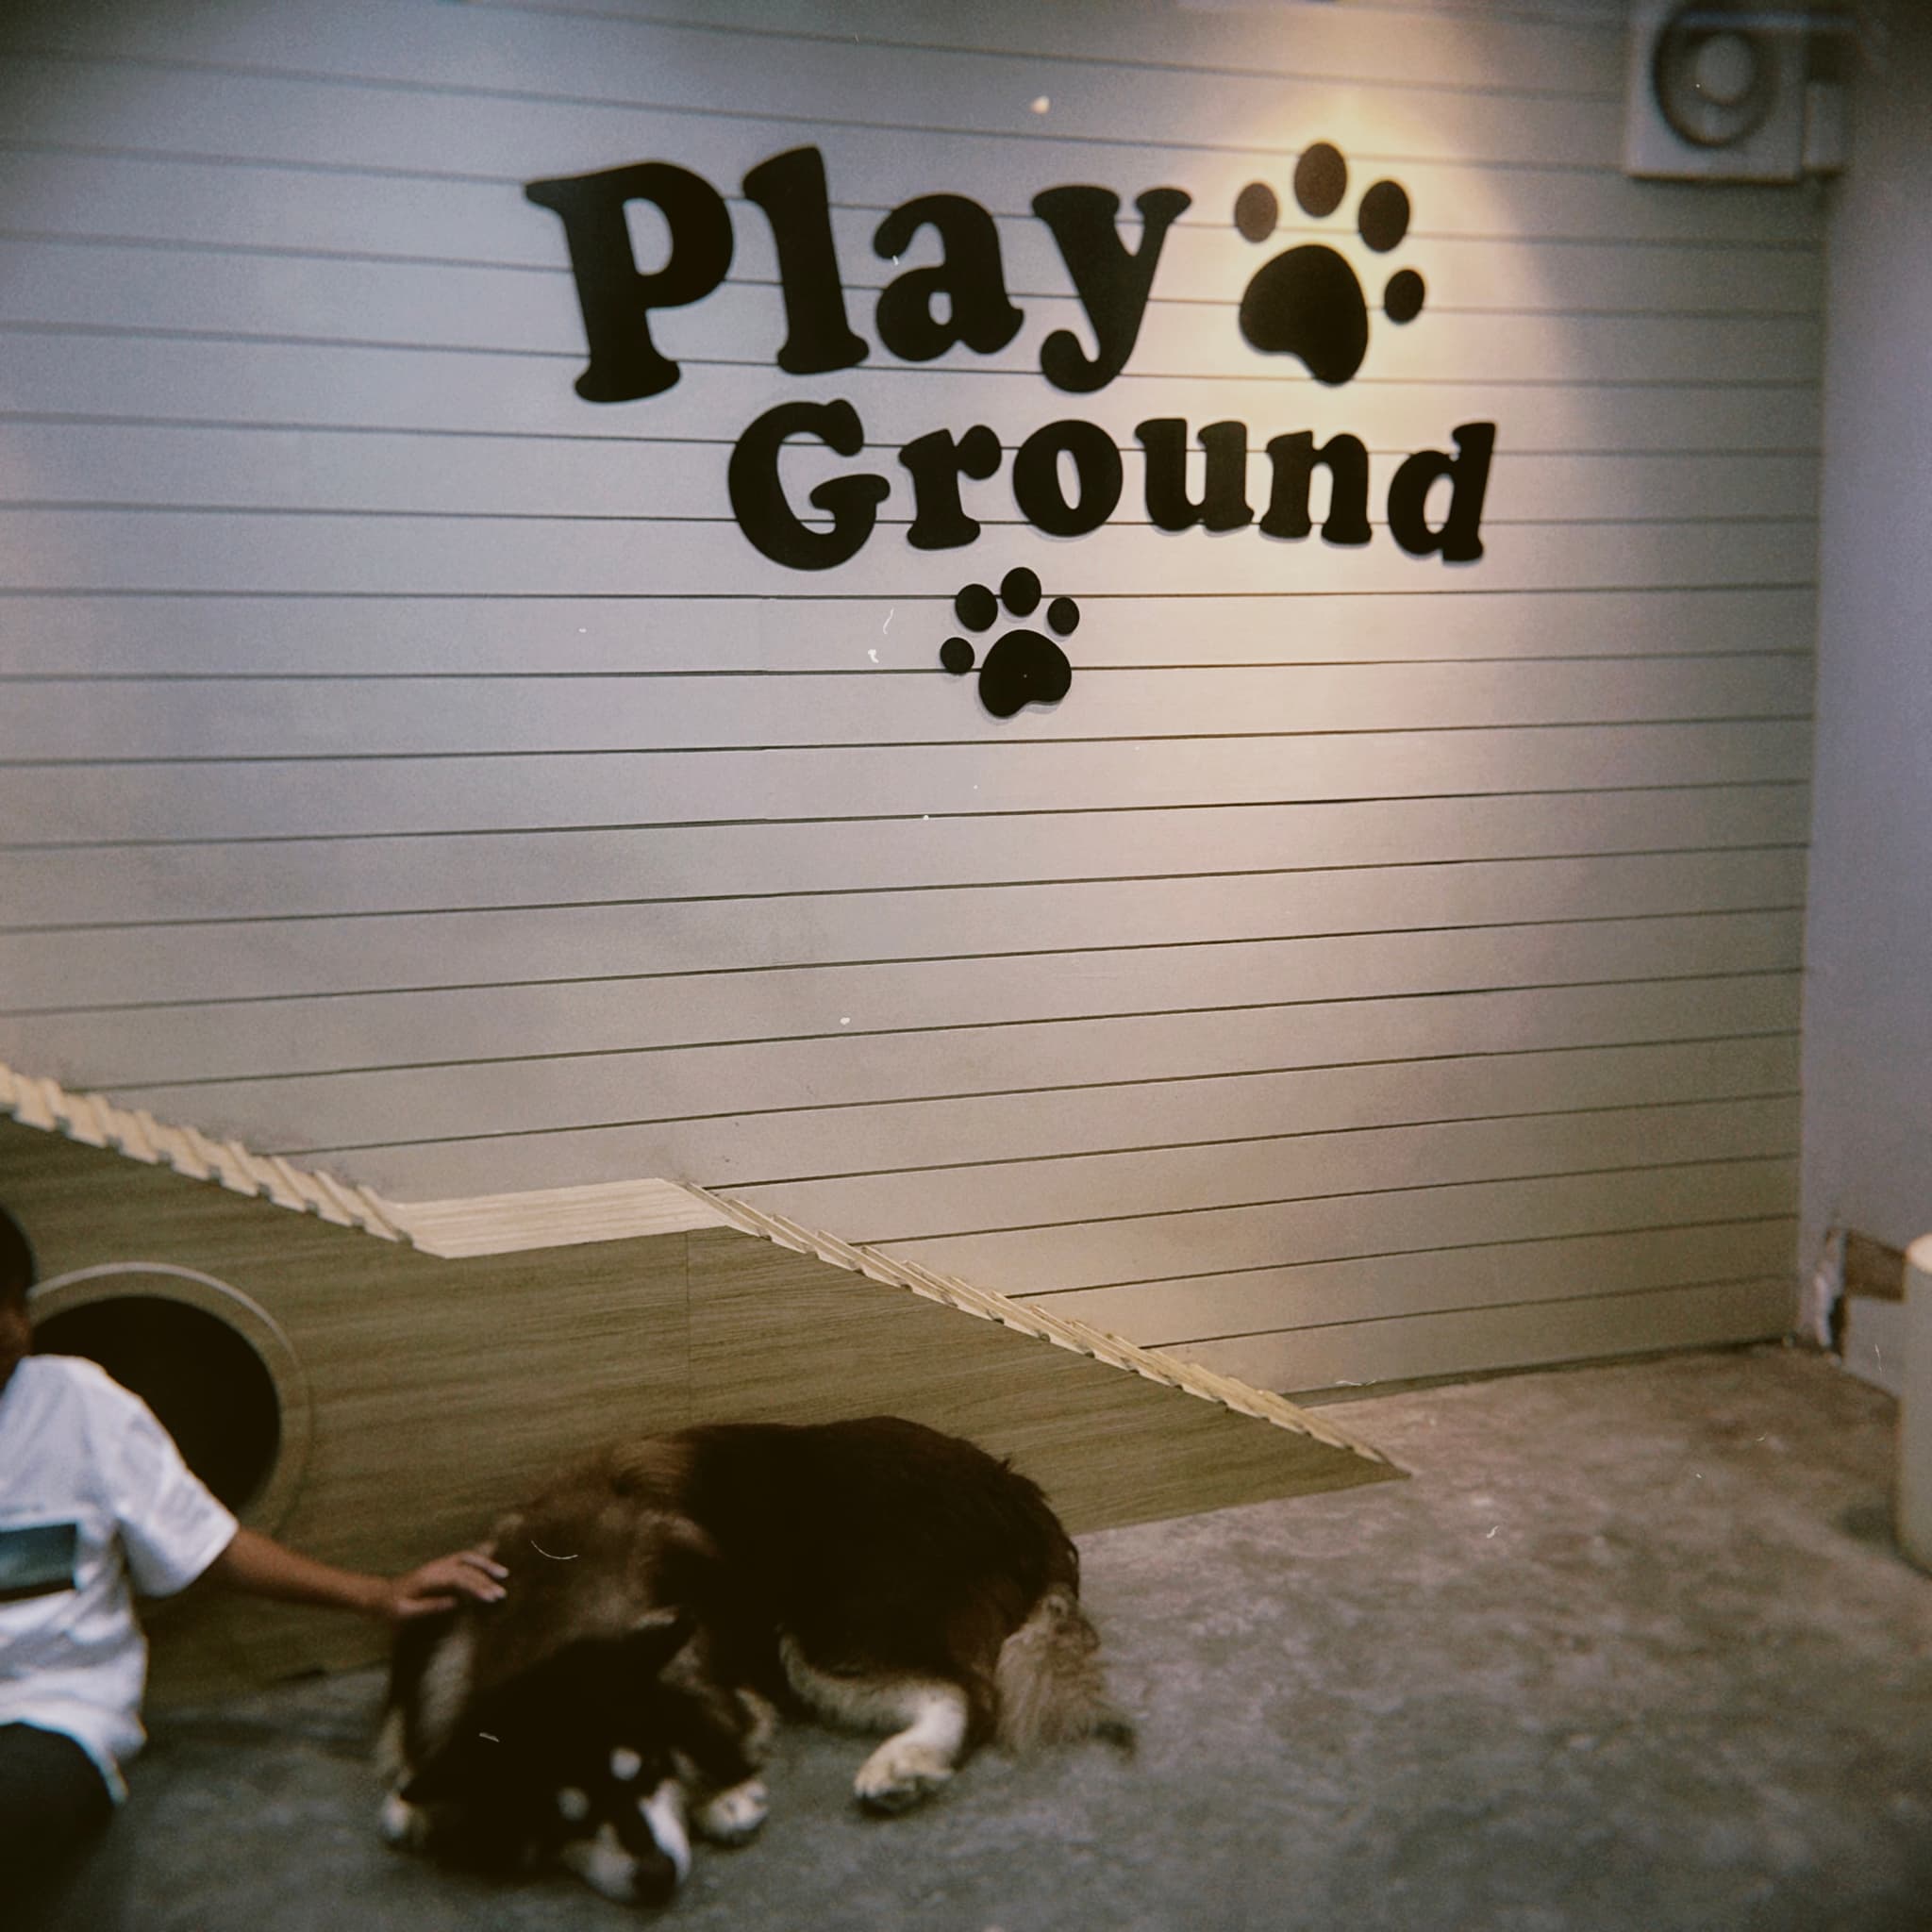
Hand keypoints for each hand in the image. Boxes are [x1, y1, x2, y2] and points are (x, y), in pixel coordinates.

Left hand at [379, 1549, 507, 1621]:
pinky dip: (478, 1561)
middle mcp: (436, 1567)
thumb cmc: (391, 1608)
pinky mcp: (441, 1569)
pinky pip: (463, 1560)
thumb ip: (430, 1606)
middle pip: (467, 1566)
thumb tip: (456, 1602)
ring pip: (467, 1558)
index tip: (491, 1597)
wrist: (380, 1596)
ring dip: (485, 1564)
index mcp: (429, 1577)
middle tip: (501, 1593)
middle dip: (486, 1578)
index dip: (477, 1586)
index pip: (459, 1578)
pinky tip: (489, 1565)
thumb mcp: (406, 1612)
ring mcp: (439, 1565)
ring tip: (503, 1573)